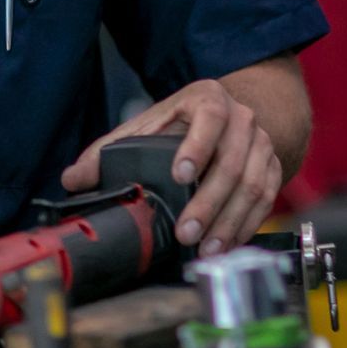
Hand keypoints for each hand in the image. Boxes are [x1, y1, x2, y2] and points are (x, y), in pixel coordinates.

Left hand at [59, 79, 282, 257]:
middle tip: (187, 231)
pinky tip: (226, 245)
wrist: (230, 117)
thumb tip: (72, 179)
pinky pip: (265, 201)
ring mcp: (262, 145)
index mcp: (208, 99)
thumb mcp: (144, 126)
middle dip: (208, 202)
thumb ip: (108, 150)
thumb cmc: (181, 122)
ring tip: (206, 248)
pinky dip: (246, 226)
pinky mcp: (274, 169)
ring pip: (253, 187)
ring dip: (229, 222)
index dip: (196, 146)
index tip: (179, 175)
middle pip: (232, 163)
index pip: (209, 118)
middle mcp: (242, 120)